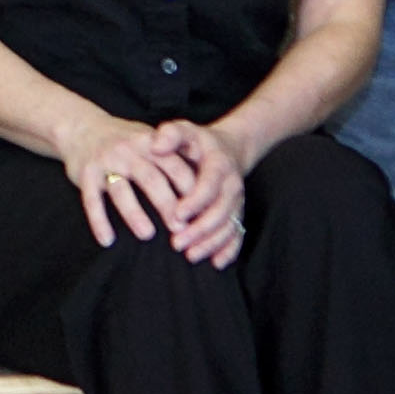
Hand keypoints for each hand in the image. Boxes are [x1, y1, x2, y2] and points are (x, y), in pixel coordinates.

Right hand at [59, 110, 208, 249]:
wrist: (80, 127)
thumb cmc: (124, 141)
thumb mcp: (151, 141)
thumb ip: (173, 161)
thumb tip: (204, 195)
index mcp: (151, 144)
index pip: (176, 167)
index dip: (190, 191)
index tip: (201, 214)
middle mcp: (129, 150)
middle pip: (152, 178)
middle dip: (167, 204)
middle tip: (181, 229)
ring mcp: (106, 162)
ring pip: (122, 190)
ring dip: (134, 213)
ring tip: (147, 234)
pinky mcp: (84, 174)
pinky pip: (92, 200)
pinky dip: (99, 221)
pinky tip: (107, 240)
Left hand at [157, 121, 248, 268]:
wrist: (228, 149)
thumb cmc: (197, 142)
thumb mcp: (184, 130)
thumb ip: (170, 134)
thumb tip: (156, 144)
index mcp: (219, 165)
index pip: (209, 185)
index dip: (195, 201)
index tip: (177, 215)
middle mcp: (233, 185)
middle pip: (220, 210)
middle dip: (200, 229)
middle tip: (177, 243)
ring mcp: (238, 202)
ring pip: (229, 226)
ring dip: (211, 243)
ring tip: (190, 255)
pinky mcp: (238, 214)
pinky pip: (238, 234)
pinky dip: (230, 250)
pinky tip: (216, 263)